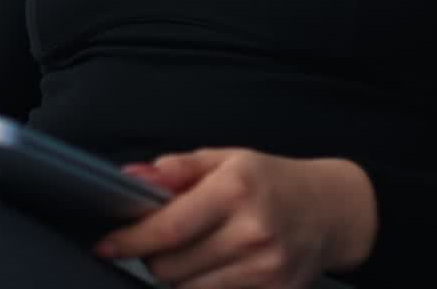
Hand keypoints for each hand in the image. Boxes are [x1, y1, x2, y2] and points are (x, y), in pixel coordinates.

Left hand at [94, 148, 376, 288]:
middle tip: (155, 240)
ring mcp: (266, 271)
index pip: (168, 228)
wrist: (330, 210)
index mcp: (235, 190)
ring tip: (185, 252)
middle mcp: (251, 232)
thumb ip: (177, 169)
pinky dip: (201, 287)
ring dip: (175, 275)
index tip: (105, 243)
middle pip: (172, 267)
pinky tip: (208, 268)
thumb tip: (133, 177)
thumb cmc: (270, 180)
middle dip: (151, 256)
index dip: (130, 239)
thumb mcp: (225, 159)